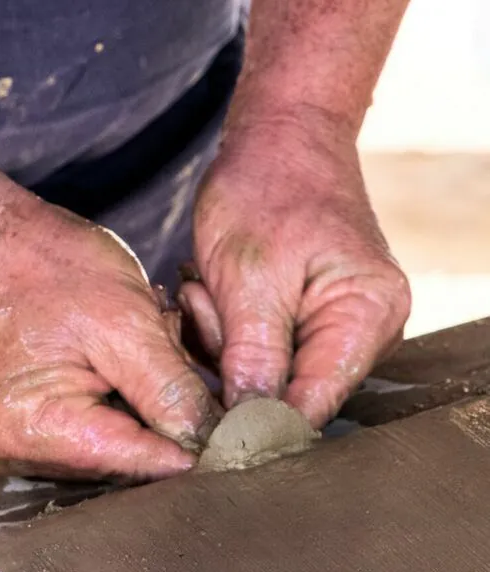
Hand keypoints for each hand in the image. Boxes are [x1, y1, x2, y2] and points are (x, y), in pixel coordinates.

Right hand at [0, 191, 218, 480]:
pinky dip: (125, 400)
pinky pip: (100, 433)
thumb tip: (213, 445)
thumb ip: (172, 393)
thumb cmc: (46, 267)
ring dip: (146, 403)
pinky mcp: (33, 432)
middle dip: (167, 414)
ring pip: (120, 447)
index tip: (240, 424)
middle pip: (129, 462)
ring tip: (136, 345)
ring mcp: (24, 446)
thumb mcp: (124, 322)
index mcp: (34, 430)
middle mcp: (21, 453)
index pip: (140, 464)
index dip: (195, 446)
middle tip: (170, 348)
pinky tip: (120, 357)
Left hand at [183, 114, 410, 427]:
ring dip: (226, 341)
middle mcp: (363, 329)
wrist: (279, 140)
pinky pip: (261, 351)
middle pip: (291, 391)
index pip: (316, 400)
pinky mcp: (305, 319)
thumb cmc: (268, 189)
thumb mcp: (249, 275)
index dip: (263, 421)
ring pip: (268, 373)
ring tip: (212, 287)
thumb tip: (249, 426)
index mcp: (367, 315)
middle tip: (210, 305)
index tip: (213, 423)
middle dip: (236, 363)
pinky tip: (217, 292)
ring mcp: (335, 324)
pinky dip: (228, 331)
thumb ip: (253, 354)